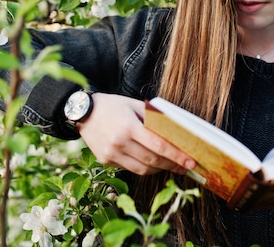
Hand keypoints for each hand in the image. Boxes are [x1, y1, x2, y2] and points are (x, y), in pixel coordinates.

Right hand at [77, 93, 195, 174]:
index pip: (158, 145)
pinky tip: (153, 163)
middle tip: (187, 166)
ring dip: (160, 169)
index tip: (191, 161)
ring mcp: (111, 154)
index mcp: (129, 126)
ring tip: (172, 166)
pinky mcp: (106, 161)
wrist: (82, 112)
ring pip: (142, 169)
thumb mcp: (133, 104)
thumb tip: (175, 129)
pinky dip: (145, 168)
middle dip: (173, 165)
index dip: (177, 156)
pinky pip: (130, 168)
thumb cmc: (111, 106)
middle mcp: (119, 142)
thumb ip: (153, 117)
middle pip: (152, 160)